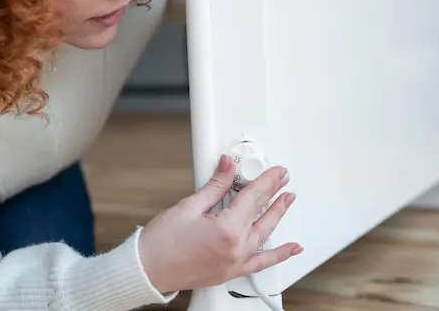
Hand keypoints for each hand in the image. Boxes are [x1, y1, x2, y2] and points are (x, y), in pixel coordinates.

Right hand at [138, 154, 300, 293]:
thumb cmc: (161, 243)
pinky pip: (262, 263)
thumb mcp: (188, 206)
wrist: (148, 270)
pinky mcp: (231, 272)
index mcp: (227, 230)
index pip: (253, 198)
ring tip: (287, 201)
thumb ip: (214, 186)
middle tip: (283, 180)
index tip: (275, 171)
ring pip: (265, 235)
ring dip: (278, 216)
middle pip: (262, 214)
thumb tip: (227, 167)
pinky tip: (291, 249)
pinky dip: (278, 255)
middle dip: (275, 194)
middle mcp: (236, 248)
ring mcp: (235, 262)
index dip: (266, 181)